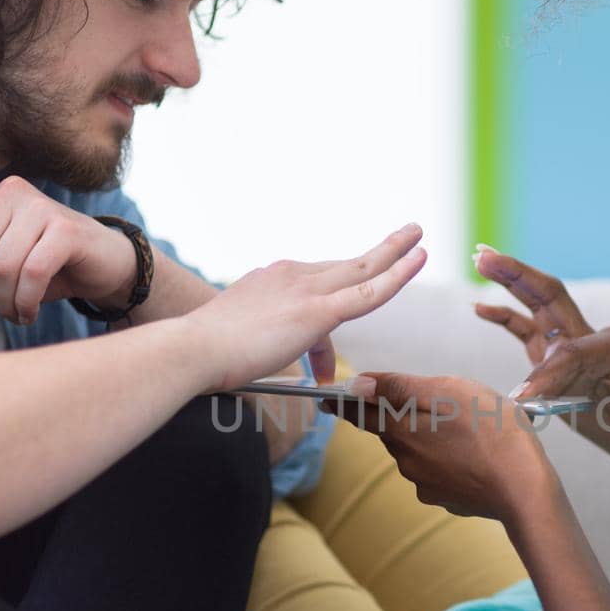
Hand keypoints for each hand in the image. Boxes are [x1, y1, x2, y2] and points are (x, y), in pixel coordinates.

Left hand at [0, 176, 138, 325]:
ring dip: (4, 303)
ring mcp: (41, 207)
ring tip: (13, 315)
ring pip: (1, 265)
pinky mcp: (66, 229)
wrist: (104, 264)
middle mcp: (11, 192)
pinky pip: (32, 272)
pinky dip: (26, 301)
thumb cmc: (45, 265)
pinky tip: (29, 312)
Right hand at [184, 224, 427, 392]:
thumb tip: (297, 374)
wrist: (192, 350)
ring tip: (417, 238)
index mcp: (272, 281)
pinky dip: (397, 274)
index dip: (328, 322)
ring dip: (393, 252)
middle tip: (405, 236)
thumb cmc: (207, 358)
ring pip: (362, 269)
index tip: (323, 362)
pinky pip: (369, 290)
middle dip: (377, 254)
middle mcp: (291, 276)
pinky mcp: (317, 310)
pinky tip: (417, 258)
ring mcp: (306, 290)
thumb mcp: (242, 345)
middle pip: (344, 265)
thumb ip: (270, 351)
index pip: (315, 288)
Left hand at [325, 372, 556, 523]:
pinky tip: (474, 454)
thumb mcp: (447, 392)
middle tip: (431, 403)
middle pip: (391, 431)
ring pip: (416, 451)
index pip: (359, 414)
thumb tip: (358, 384)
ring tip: (464, 427)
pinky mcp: (447, 498)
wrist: (524, 488)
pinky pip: (439, 472)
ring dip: (429, 437)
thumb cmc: (491, 431)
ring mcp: (426, 484)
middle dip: (401, 416)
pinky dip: (448, 460)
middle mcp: (405, 461)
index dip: (343, 404)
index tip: (326, 400)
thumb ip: (399, 388)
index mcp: (400, 431)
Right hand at [471, 246, 609, 490]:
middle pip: (547, 296)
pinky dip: (504, 320)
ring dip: (507, 287)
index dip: (546, 372)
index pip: (568, 350)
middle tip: (485, 256)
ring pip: (533, 310)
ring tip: (481, 262)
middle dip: (517, 275)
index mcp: (609, 341)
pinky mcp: (552, 366)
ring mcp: (567, 350)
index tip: (529, 400)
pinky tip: (481, 308)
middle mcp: (586, 337)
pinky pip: (525, 335)